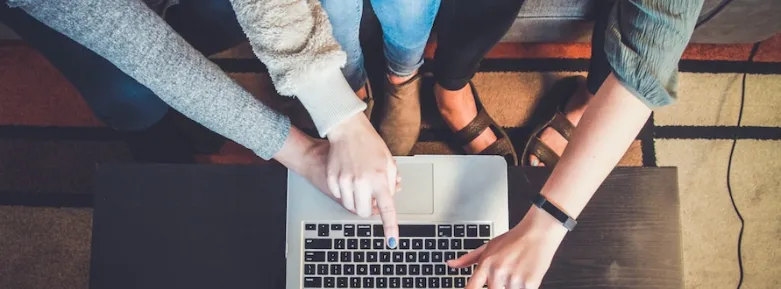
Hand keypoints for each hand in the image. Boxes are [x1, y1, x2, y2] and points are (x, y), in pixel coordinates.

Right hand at [326, 113, 399, 246]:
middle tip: (370, 196)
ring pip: (350, 206)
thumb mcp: (388, 162)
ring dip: (356, 201)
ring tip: (360, 184)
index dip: (390, 227)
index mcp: (379, 179)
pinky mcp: (332, 179)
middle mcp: (362, 182)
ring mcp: (345, 181)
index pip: (387, 209)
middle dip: (368, 209)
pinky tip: (348, 178)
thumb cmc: (370, 144)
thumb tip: (390, 198)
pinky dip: (345, 193)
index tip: (392, 241)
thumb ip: (391, 183)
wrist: (347, 130)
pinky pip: (339, 196)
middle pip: (363, 212)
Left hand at [448, 207, 567, 288]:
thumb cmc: (513, 239)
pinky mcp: (530, 283)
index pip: (471, 288)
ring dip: (512, 286)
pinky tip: (524, 276)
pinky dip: (524, 287)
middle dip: (498, 287)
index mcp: (486, 264)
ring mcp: (513, 279)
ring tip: (516, 273)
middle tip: (505, 276)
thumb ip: (468, 259)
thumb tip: (451, 264)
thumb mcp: (488, 247)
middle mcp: (497, 272)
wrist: (538, 232)